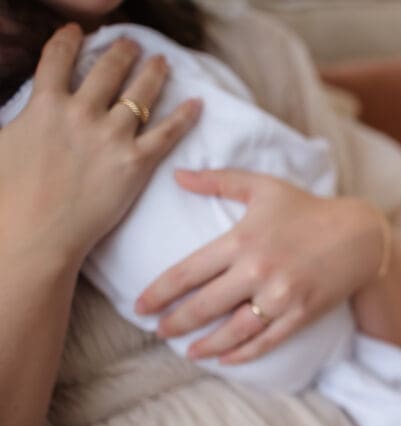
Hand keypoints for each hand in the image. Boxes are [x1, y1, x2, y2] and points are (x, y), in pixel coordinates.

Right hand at [0, 24, 201, 268]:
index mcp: (44, 105)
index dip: (69, 41)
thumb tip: (31, 114)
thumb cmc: (10, 197)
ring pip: (141, 94)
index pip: (58, 59)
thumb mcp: (4, 142)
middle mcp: (82, 112)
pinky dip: (184, 115)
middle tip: (133, 44)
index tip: (78, 32)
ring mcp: (112, 136)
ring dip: (153, 73)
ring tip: (162, 62)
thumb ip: (22, 120)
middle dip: (122, 52)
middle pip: (108, 70)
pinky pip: (168, 132)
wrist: (37, 232)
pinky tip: (197, 103)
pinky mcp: (137, 162)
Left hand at [135, 169, 388, 363]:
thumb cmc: (308, 208)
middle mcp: (257, 271)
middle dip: (175, 322)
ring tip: (187, 351)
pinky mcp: (301, 314)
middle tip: (156, 331)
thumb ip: (218, 180)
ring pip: (233, 331)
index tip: (139, 306)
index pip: (187, 273)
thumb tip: (176, 176)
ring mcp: (280, 296)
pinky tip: (225, 359)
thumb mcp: (263, 187)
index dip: (158, 293)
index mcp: (241, 240)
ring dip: (206, 345)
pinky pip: (266, 341)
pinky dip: (243, 354)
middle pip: (204, 306)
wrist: (360, 234)